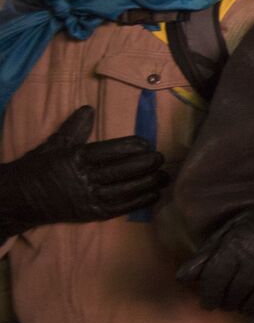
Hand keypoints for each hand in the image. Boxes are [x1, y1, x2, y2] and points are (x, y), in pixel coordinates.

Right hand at [0, 106, 166, 234]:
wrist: (19, 199)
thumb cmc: (38, 169)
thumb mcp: (54, 145)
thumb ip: (74, 128)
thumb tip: (89, 109)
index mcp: (76, 159)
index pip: (110, 151)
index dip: (132, 147)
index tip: (147, 143)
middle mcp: (84, 179)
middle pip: (122, 171)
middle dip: (146, 164)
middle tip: (161, 158)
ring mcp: (89, 198)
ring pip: (126, 190)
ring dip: (148, 183)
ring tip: (165, 176)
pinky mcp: (92, 214)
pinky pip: (122, 208)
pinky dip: (140, 201)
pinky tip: (155, 195)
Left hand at [177, 165, 253, 322]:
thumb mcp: (233, 229)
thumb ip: (208, 253)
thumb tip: (182, 277)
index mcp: (236, 249)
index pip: (214, 282)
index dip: (208, 295)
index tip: (208, 302)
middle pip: (233, 295)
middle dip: (226, 302)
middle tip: (228, 303)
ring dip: (244, 308)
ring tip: (243, 306)